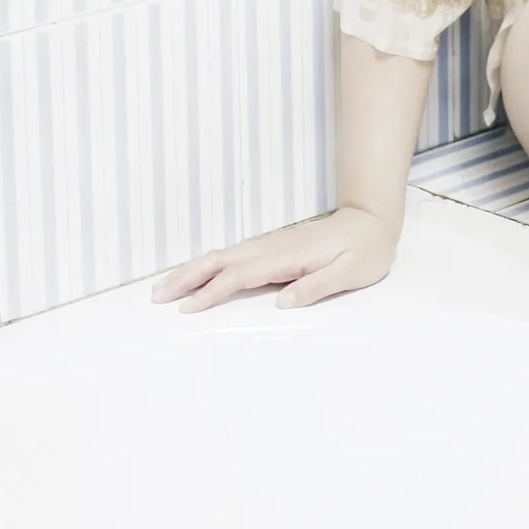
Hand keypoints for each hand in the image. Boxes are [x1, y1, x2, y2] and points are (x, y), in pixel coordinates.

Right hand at [149, 203, 398, 312]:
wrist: (372, 221)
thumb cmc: (364, 251)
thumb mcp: (350, 273)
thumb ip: (316, 287)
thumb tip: (282, 302)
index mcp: (287, 257)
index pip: (240, 276)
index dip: (211, 292)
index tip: (187, 308)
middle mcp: (272, 248)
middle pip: (220, 261)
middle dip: (186, 277)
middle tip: (156, 296)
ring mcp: (270, 245)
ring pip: (223, 256)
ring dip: (192, 270)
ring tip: (164, 286)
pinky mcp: (273, 247)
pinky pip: (233, 256)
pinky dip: (209, 264)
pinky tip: (198, 273)